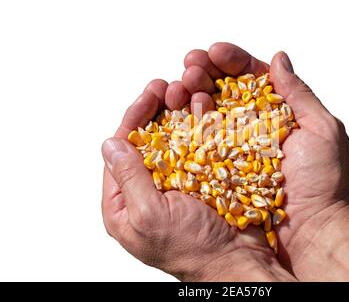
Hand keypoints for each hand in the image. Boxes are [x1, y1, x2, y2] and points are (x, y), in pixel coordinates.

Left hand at [101, 79, 295, 280]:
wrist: (236, 262)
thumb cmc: (191, 249)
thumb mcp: (150, 214)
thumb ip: (129, 178)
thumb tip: (110, 144)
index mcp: (125, 203)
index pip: (122, 151)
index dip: (134, 118)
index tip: (149, 94)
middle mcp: (148, 190)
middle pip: (147, 140)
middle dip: (156, 110)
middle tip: (167, 86)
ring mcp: (177, 183)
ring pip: (174, 139)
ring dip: (179, 113)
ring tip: (188, 91)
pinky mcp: (201, 180)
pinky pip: (199, 147)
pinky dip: (202, 128)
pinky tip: (207, 110)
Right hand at [182, 43, 348, 276]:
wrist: (311, 232)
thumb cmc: (323, 183)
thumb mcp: (322, 129)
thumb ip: (298, 93)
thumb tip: (279, 57)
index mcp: (277, 113)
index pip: (250, 77)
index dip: (231, 61)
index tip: (213, 51)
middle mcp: (252, 127)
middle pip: (223, 91)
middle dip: (203, 73)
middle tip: (188, 65)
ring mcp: (233, 148)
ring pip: (207, 114)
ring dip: (189, 95)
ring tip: (177, 85)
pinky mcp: (219, 170)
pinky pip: (199, 145)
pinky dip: (186, 127)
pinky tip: (176, 113)